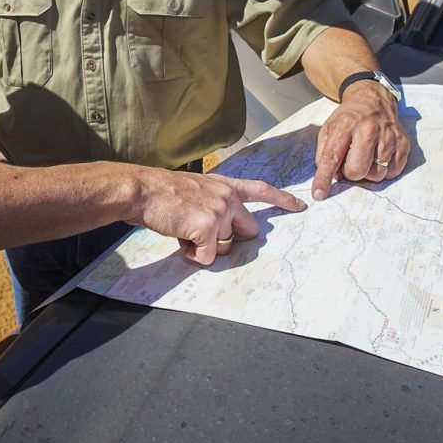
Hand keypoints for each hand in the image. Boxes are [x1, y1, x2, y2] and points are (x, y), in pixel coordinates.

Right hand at [134, 170, 305, 266]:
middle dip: (229, 239)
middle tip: (200, 230)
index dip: (282, 200)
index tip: (299, 206)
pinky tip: (179, 236)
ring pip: (224, 247)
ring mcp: (220, 211)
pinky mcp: (209, 227)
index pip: (261, 190)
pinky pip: (208, 257)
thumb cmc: (161, 193)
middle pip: (248, 231)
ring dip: (202, 246)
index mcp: (224, 185)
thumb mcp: (195, 190)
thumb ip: (213, 203)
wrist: (142, 190)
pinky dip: (192, 254)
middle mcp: (228, 196)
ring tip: (181, 228)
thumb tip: (218, 231)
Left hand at [312, 80, 409, 199]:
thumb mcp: (328, 129)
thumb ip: (324, 153)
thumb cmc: (349, 119)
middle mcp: (369, 130)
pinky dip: (383, 170)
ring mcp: (389, 137)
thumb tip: (329, 177)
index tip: (319, 194)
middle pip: (357, 171)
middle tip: (350, 162)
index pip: (333, 157)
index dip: (324, 178)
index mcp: (346, 125)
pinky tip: (379, 156)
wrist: (374, 101)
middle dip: (351, 173)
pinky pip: (392, 173)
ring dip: (368, 172)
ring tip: (366, 156)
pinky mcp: (403, 144)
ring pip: (376, 175)